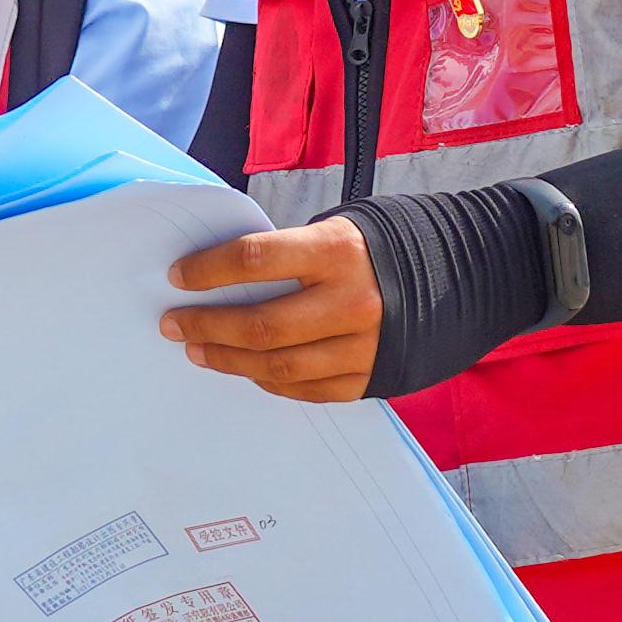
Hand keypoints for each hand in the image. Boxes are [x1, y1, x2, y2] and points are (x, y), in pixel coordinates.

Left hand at [162, 216, 383, 403]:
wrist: (449, 279)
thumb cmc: (372, 251)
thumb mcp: (333, 233)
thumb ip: (285, 255)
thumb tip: (220, 278)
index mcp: (336, 251)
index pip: (255, 259)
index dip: (208, 270)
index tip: (178, 276)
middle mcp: (351, 301)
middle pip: (261, 325)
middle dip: (206, 325)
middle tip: (172, 323)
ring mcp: (363, 346)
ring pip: (278, 366)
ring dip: (228, 359)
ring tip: (196, 349)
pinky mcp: (369, 378)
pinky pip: (305, 389)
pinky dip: (268, 381)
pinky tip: (245, 369)